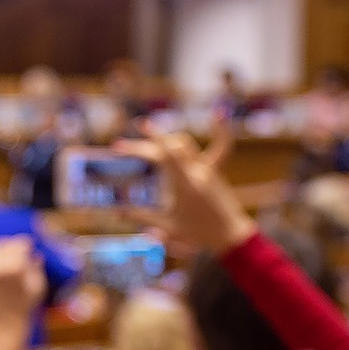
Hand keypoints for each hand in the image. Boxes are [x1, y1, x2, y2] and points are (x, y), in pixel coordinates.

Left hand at [0, 236, 46, 324]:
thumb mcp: (38, 287)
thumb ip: (36, 268)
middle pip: (4, 246)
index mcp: (13, 270)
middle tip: (23, 243)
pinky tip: (3, 257)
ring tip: (13, 248)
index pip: (18, 248)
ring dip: (3, 246)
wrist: (6, 322)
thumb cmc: (26, 306)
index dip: (25, 242)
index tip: (31, 241)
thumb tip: (36, 255)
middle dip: (14, 243)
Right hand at [116, 127, 253, 255]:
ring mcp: (207, 169)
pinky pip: (221, 147)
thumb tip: (116, 212)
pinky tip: (217, 114)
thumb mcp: (167, 227)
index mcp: (185, 185)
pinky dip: (220, 131)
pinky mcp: (215, 170)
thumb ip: (142, 217)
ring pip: (185, 143)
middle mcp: (197, 172)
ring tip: (147, 140)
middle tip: (121, 147)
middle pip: (169, 146)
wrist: (232, 236)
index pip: (164, 155)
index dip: (141, 146)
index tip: (123, 142)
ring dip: (165, 138)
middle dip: (143, 143)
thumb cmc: (199, 234)